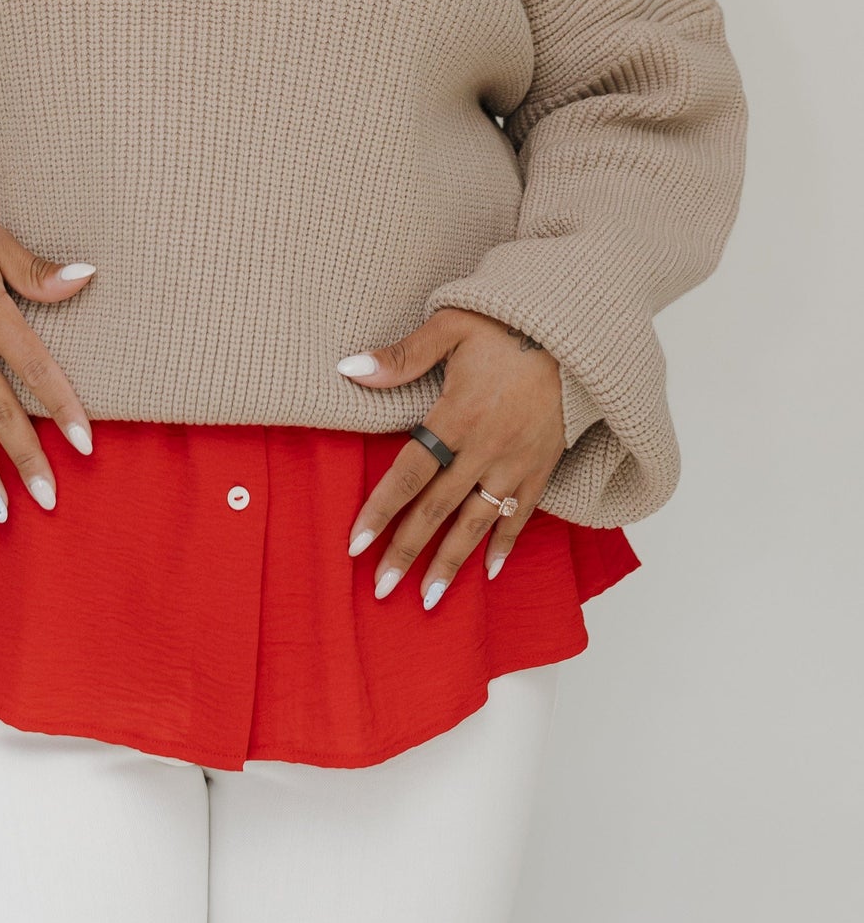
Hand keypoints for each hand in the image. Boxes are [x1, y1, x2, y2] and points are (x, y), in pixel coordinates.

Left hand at [337, 305, 566, 606]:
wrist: (574, 332)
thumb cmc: (505, 324)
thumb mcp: (449, 326)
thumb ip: (400, 356)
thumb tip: (349, 369)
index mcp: (456, 416)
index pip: (408, 474)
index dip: (380, 510)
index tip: (355, 544)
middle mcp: (484, 448)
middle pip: (437, 510)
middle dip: (407, 552)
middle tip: (380, 589)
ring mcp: (515, 463)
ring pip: (477, 523)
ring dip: (451, 563)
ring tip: (428, 598)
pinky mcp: (542, 467)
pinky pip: (521, 514)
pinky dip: (506, 543)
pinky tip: (490, 571)